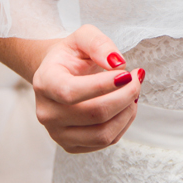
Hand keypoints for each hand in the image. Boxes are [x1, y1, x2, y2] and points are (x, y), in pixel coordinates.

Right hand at [31, 24, 143, 153]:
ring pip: (103, 134)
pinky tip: (125, 105)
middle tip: (137, 77)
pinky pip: (106, 142)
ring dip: (127, 112)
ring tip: (133, 91)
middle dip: (125, 95)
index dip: (103, 85)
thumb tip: (117, 64)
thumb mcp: (83, 36)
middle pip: (94, 114)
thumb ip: (98, 43)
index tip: (126, 73)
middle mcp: (47, 112)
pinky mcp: (71, 145)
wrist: (59, 74)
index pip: (71, 92)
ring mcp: (57, 133)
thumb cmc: (72, 55)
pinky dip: (124, 123)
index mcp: (45, 82)